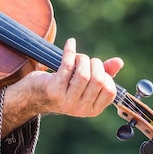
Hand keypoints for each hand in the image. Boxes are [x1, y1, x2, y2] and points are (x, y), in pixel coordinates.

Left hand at [2, 38, 123, 134]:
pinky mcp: (53, 89)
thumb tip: (119, 62)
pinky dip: (70, 51)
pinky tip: (70, 43)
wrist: (33, 95)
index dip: (106, 75)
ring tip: (77, 56)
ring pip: (83, 74)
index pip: (110, 91)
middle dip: (94, 63)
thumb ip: (103, 74)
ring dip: (82, 59)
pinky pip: (67, 66)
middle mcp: (80, 108)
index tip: (96, 69)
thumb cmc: (62, 86)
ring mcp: (66, 100)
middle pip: (97, 80)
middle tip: (85, 60)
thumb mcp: (84, 83)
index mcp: (92, 109)